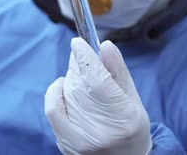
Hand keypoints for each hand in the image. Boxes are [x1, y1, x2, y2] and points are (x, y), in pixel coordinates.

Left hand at [44, 37, 151, 154]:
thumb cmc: (131, 128)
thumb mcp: (134, 100)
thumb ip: (118, 71)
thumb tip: (104, 45)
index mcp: (123, 117)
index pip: (97, 80)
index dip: (85, 57)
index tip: (79, 43)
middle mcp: (100, 130)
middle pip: (80, 84)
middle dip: (79, 65)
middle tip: (83, 57)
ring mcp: (80, 139)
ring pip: (67, 92)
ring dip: (72, 77)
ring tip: (82, 76)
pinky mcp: (65, 142)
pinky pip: (52, 108)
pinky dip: (55, 91)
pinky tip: (64, 85)